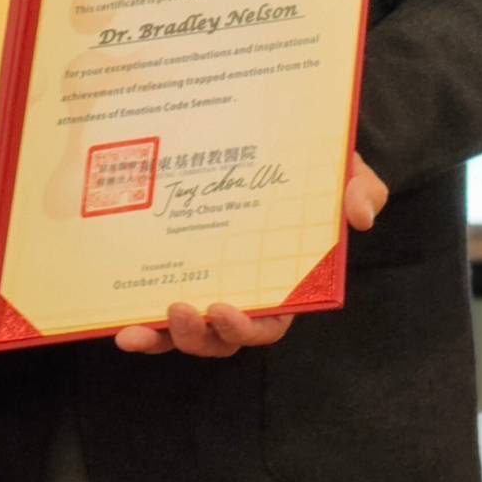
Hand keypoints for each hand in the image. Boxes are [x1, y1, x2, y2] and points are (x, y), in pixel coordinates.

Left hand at [115, 151, 389, 358]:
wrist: (277, 142)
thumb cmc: (315, 165)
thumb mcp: (345, 170)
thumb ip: (360, 190)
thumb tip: (360, 216)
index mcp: (286, 281)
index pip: (271, 321)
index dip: (248, 328)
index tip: (224, 311)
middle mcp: (245, 291)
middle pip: (224, 338)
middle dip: (201, 337)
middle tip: (180, 309)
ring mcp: (208, 284)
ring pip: (189, 334)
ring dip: (166, 339)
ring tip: (140, 328)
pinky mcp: (177, 271)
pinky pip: (159, 313)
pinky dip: (144, 330)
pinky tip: (121, 330)